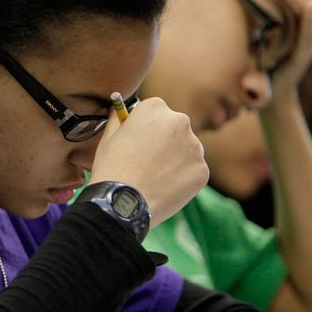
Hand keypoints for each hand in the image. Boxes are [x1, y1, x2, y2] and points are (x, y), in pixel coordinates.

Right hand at [89, 97, 207, 225]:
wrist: (122, 203)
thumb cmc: (111, 168)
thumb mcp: (108, 136)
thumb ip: (118, 119)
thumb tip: (120, 110)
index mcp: (155, 107)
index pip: (155, 112)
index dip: (144, 129)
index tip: (137, 143)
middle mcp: (180, 121)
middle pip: (174, 128)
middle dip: (164, 141)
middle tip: (147, 162)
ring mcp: (194, 146)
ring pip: (186, 150)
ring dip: (175, 159)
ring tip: (154, 177)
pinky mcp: (202, 170)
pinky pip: (192, 171)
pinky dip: (182, 179)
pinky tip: (164, 188)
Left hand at [266, 0, 311, 96]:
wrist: (268, 93)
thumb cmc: (263, 58)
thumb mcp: (261, 25)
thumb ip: (264, 6)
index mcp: (302, 11)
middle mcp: (311, 21)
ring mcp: (310, 37)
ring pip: (310, 8)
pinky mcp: (304, 52)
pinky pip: (310, 31)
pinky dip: (310, 17)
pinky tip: (311, 4)